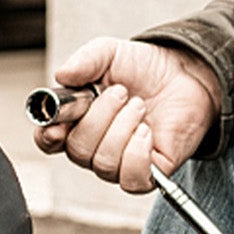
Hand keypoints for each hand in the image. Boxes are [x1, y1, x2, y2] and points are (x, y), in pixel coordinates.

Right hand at [34, 37, 222, 193]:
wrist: (185, 77)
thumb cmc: (144, 70)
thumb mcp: (110, 54)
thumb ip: (84, 61)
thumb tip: (62, 75)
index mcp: (77, 120)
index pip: (48, 140)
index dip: (48, 136)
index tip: (57, 125)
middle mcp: (94, 146)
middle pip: (77, 150)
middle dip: (100, 118)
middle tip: (123, 93)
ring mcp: (120, 163)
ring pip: (104, 163)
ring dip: (122, 129)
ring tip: (139, 107)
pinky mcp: (147, 174)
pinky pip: (131, 179)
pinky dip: (138, 153)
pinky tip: (147, 132)